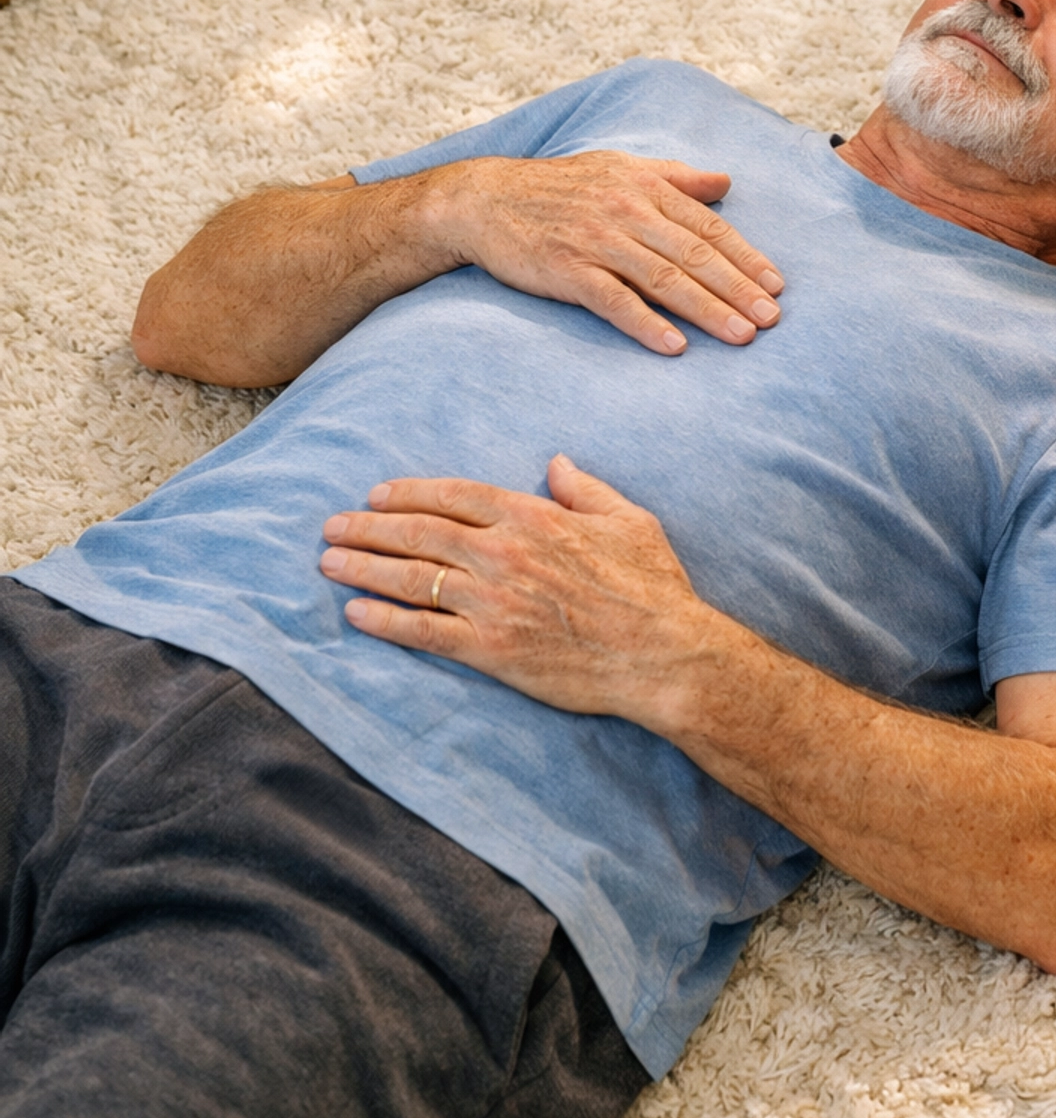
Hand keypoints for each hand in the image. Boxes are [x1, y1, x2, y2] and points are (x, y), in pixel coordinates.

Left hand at [319, 459, 728, 728]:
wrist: (664, 654)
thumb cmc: (653, 587)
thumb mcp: (628, 520)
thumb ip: (585, 489)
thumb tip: (556, 463)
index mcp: (533, 517)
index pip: (454, 496)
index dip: (408, 493)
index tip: (376, 495)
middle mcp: (504, 554)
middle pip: (419, 533)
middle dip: (368, 528)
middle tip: (332, 527)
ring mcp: (493, 602)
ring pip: (411, 578)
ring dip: (363, 568)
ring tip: (329, 563)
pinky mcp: (491, 650)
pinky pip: (423, 632)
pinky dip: (385, 622)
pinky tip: (356, 614)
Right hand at [422, 151, 782, 354]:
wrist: (482, 200)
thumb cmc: (557, 187)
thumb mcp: (618, 167)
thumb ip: (674, 176)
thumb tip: (725, 181)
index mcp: (643, 187)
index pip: (707, 224)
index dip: (745, 256)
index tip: (776, 285)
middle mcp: (626, 211)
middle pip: (694, 254)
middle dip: (738, 288)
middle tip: (772, 319)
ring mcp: (596, 240)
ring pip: (664, 278)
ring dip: (707, 309)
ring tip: (740, 336)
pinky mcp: (566, 269)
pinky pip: (613, 300)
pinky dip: (646, 323)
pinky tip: (674, 345)